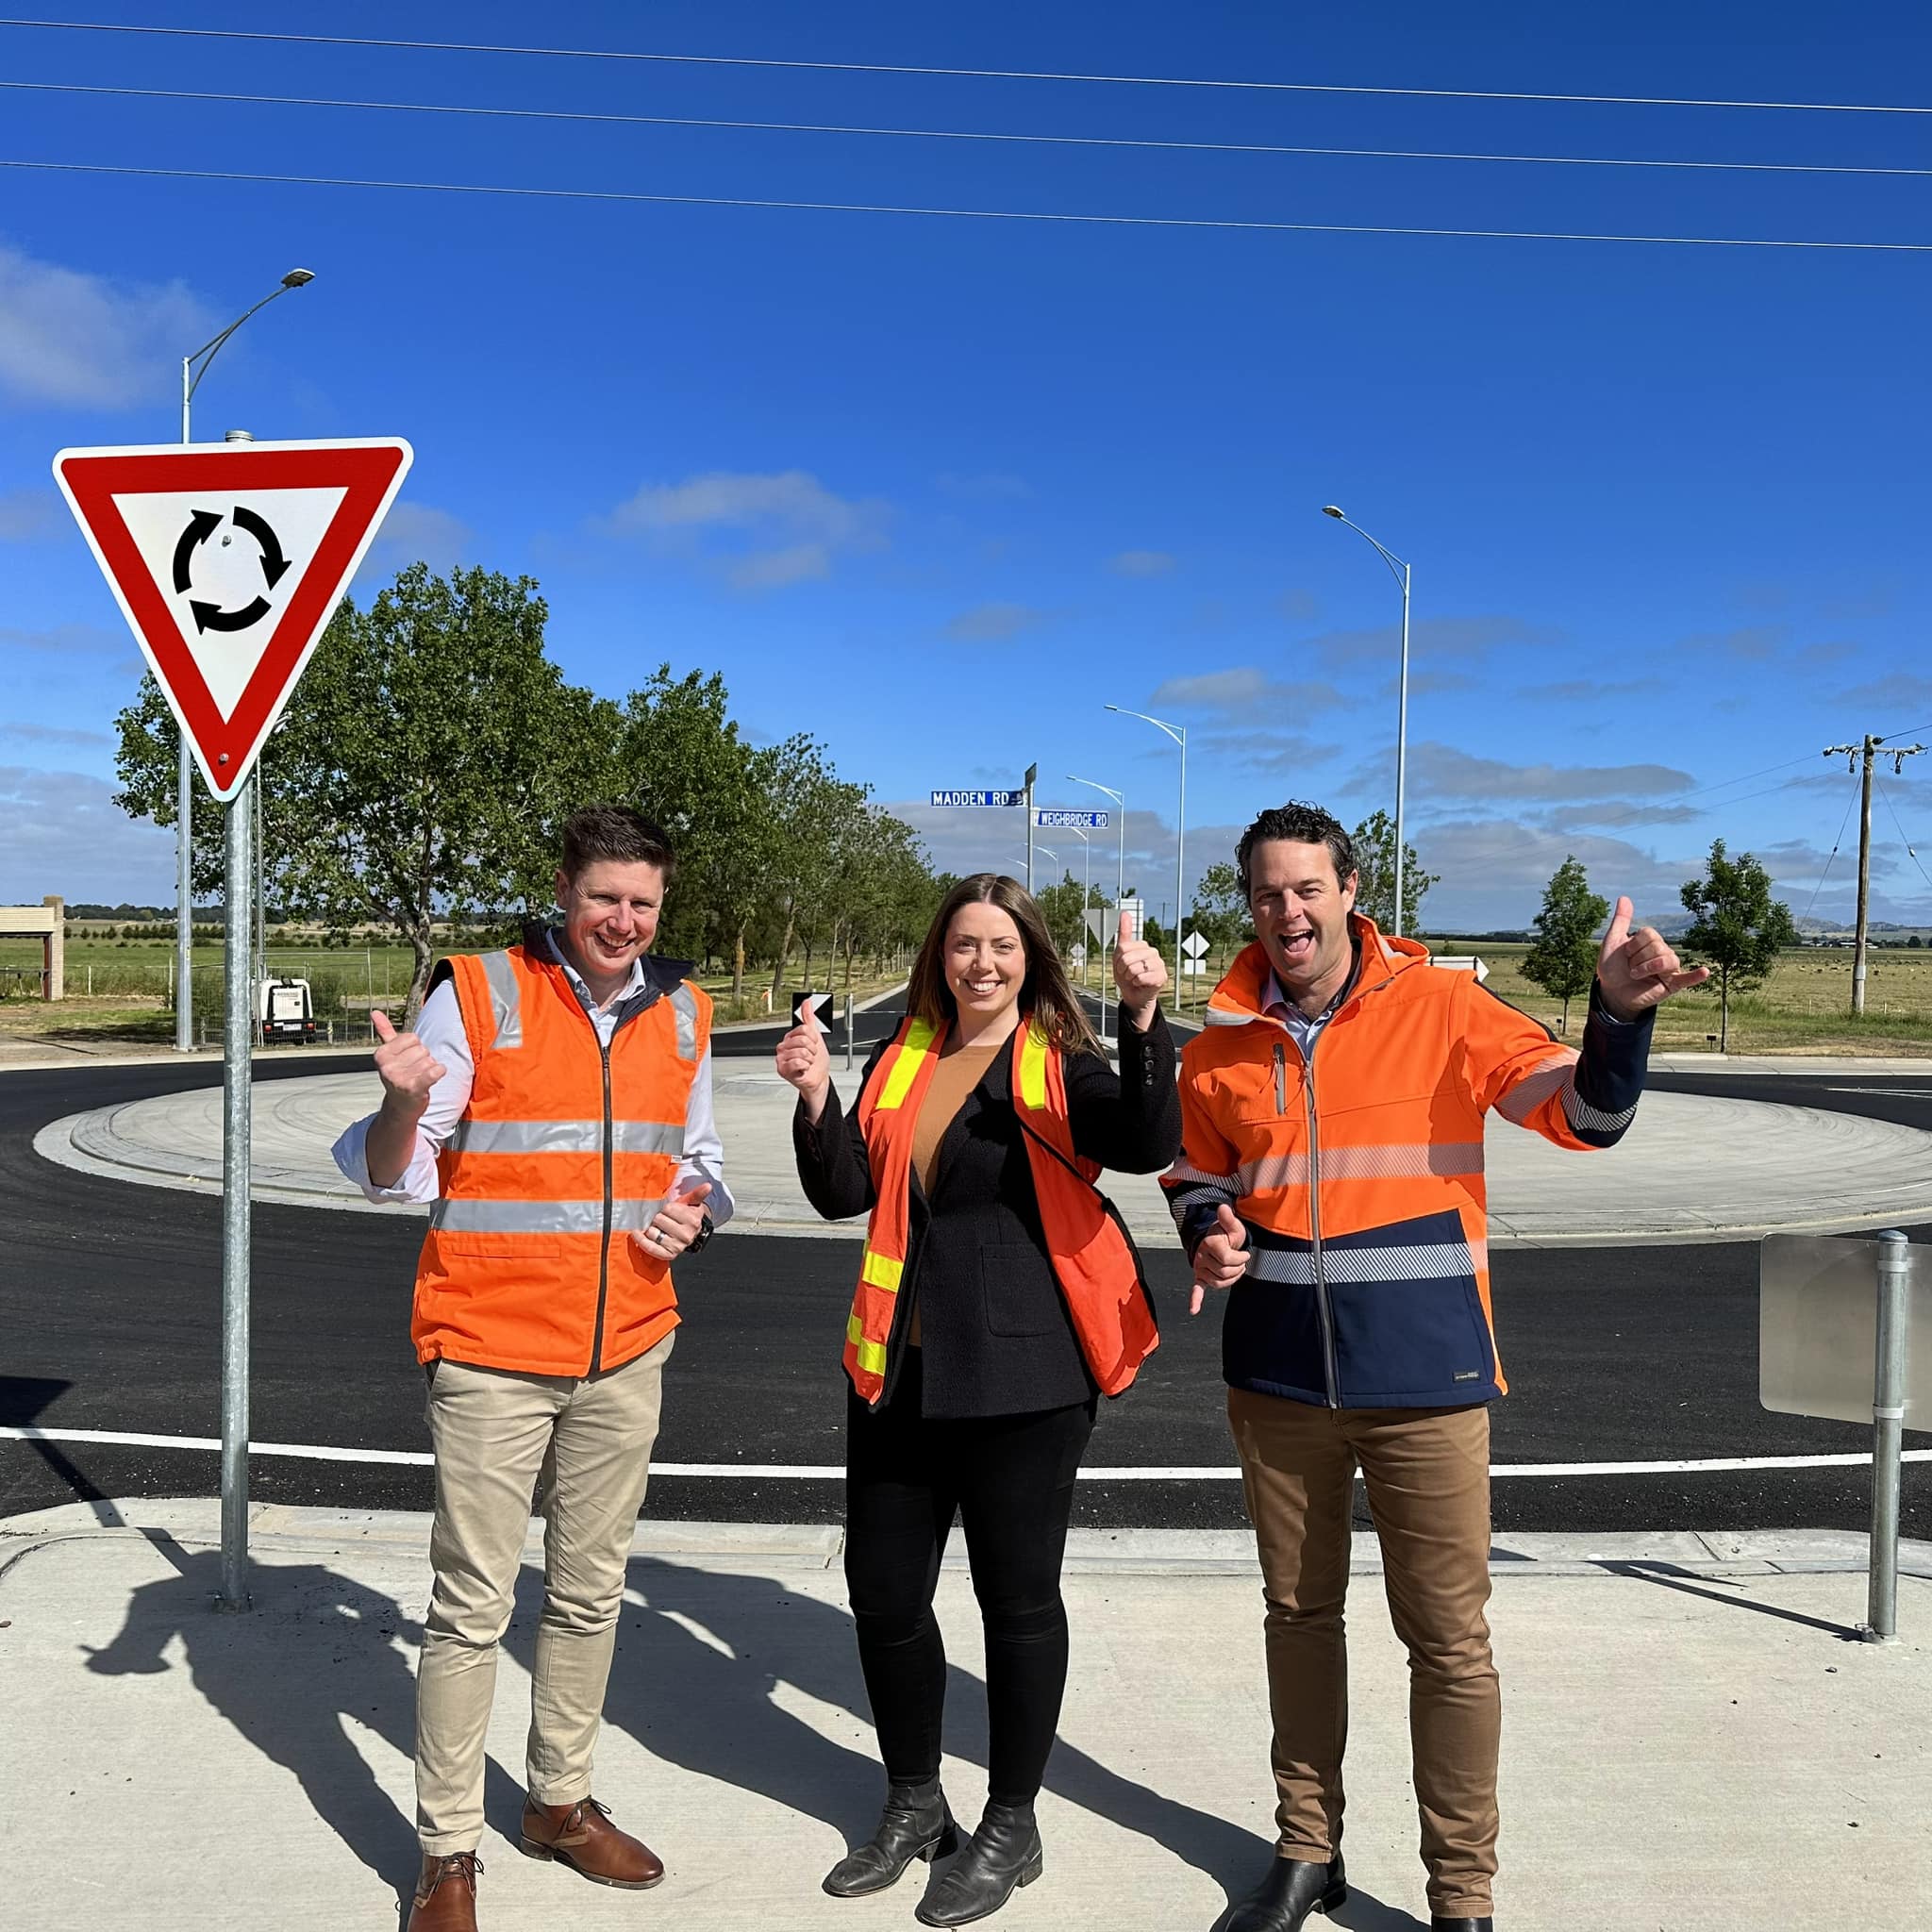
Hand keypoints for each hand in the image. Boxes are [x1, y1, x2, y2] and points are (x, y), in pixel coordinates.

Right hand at [371, 1008, 445, 1116]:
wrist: (401, 1107)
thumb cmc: (399, 1077)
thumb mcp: (389, 1054)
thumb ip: (384, 1032)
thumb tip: (374, 1012)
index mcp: (381, 1054)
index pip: (412, 1037)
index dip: (415, 1049)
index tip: (407, 1063)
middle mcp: (387, 1065)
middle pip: (423, 1049)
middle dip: (423, 1060)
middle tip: (414, 1073)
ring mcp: (398, 1078)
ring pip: (430, 1060)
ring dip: (430, 1070)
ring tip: (419, 1079)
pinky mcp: (413, 1088)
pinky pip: (435, 1071)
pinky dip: (440, 1072)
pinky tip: (433, 1078)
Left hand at [632, 1182, 713, 1261]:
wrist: (688, 1233)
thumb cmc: (686, 1215)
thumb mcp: (691, 1204)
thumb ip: (697, 1194)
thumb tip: (708, 1186)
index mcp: (693, 1221)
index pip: (668, 1208)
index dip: (663, 1207)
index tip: (665, 1209)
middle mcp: (686, 1235)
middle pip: (658, 1220)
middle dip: (656, 1217)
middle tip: (658, 1218)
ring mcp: (677, 1247)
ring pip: (652, 1232)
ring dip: (649, 1228)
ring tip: (655, 1226)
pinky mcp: (668, 1255)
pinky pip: (650, 1247)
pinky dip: (640, 1240)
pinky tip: (636, 1232)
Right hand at [774, 1011, 831, 1119]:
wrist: (818, 1079)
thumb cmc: (816, 1061)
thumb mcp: (815, 1036)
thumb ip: (809, 1018)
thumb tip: (807, 1002)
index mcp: (790, 1037)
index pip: (803, 1028)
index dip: (813, 1037)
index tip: (814, 1044)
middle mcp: (784, 1047)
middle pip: (802, 1039)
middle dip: (812, 1049)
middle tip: (811, 1055)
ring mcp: (782, 1058)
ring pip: (800, 1051)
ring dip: (809, 1059)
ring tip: (807, 1062)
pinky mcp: (783, 1069)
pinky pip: (797, 1062)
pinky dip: (805, 1066)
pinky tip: (803, 1068)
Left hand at [1112, 906, 1167, 1028]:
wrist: (1134, 995)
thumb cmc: (1126, 975)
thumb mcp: (1119, 954)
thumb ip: (1124, 933)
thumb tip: (1125, 912)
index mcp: (1143, 945)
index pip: (1122, 949)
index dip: (1117, 961)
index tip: (1121, 966)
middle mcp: (1153, 952)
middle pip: (1127, 959)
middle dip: (1123, 970)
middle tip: (1127, 975)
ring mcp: (1159, 964)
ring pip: (1135, 969)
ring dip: (1130, 978)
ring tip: (1134, 979)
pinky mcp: (1162, 976)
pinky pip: (1142, 978)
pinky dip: (1137, 984)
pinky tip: (1141, 984)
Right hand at [1189, 1203, 1248, 1313]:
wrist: (1216, 1239)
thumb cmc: (1227, 1234)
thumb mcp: (1232, 1225)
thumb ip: (1228, 1218)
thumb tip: (1223, 1208)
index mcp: (1210, 1244)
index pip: (1227, 1259)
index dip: (1240, 1258)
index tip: (1246, 1254)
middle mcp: (1201, 1256)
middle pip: (1224, 1272)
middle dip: (1237, 1268)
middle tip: (1241, 1261)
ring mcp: (1200, 1267)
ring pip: (1218, 1282)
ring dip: (1231, 1278)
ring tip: (1235, 1269)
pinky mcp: (1200, 1276)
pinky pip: (1196, 1289)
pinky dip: (1195, 1300)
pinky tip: (1194, 1310)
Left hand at [1595, 895, 1709, 1018]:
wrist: (1611, 992)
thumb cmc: (1612, 967)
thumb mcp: (1613, 941)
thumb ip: (1621, 921)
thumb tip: (1624, 897)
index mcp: (1651, 942)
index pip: (1649, 934)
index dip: (1633, 945)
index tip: (1624, 954)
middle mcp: (1663, 952)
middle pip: (1658, 946)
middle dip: (1638, 959)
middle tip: (1630, 968)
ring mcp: (1669, 968)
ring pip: (1668, 959)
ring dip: (1647, 967)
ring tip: (1636, 975)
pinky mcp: (1672, 984)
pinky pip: (1687, 979)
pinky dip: (1696, 975)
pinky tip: (1705, 971)